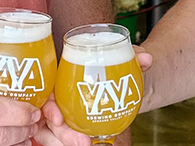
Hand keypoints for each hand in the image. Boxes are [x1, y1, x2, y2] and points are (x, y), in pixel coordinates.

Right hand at [34, 46, 152, 145]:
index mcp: (62, 79)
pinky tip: (89, 145)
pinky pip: (69, 138)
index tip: (59, 118)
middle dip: (64, 134)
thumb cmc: (115, 66)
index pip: (47, 95)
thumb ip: (133, 57)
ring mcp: (67, 114)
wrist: (125, 82)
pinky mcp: (77, 127)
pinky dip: (75, 142)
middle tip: (83, 142)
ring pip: (57, 133)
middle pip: (52, 120)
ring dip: (68, 141)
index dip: (49, 108)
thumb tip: (146, 59)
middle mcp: (60, 98)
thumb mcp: (123, 58)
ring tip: (86, 145)